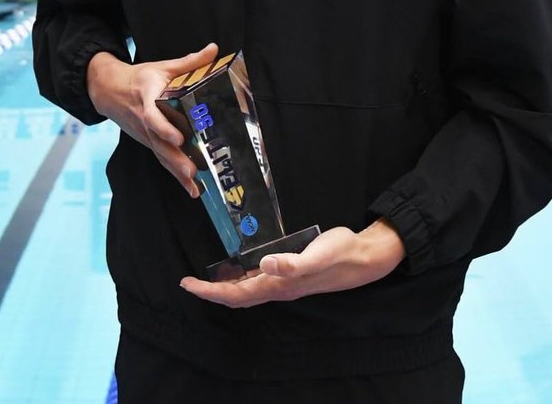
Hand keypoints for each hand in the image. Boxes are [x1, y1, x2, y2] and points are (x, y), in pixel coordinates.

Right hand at [86, 42, 218, 198]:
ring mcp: (146, 135)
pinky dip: (175, 176)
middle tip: (192, 171)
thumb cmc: (140, 78)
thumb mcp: (163, 67)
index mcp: (148, 98)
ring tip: (193, 184)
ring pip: (161, 155)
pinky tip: (191, 189)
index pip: (153, 116)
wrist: (110, 90)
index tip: (179, 137)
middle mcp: (145, 121)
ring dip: (176, 171)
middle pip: (159, 143)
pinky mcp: (149, 143)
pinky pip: (162, 160)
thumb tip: (214, 49)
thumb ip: (190, 61)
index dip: (164, 128)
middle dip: (175, 159)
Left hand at [180, 219, 405, 307]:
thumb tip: (264, 265)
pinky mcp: (293, 272)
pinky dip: (244, 277)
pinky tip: (242, 267)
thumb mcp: (317, 255)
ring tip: (208, 279)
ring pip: (248, 290)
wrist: (363, 258)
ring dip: (225, 287)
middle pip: (237, 296)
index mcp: (279, 285)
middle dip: (212, 292)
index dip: (210, 291)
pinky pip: (260, 280)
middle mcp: (279, 287)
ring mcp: (286, 281)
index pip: (236, 294)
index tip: (187, 285)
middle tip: (189, 284)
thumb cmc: (340, 254)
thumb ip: (292, 263)